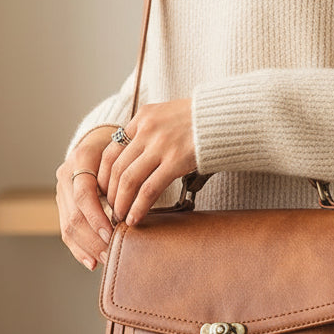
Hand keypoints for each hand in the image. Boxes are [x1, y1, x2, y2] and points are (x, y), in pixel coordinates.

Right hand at [55, 126, 118, 271]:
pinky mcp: (62, 203)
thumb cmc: (120, 146)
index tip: (111, 232)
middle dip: (93, 238)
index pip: (84, 194)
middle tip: (112, 253)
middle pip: (74, 214)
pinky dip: (79, 248)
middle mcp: (66, 174)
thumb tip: (139, 206)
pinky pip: (66, 230)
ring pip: (68, 226)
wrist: (99, 139)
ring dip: (87, 247)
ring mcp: (61, 190)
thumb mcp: (125, 152)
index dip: (96, 216)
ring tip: (105, 259)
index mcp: (81, 158)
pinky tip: (91, 261)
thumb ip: (127, 174)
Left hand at [97, 98, 196, 226]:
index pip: (111, 149)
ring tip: (120, 217)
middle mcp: (147, 129)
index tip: (104, 191)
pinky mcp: (176, 160)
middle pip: (116, 167)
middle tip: (111, 209)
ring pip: (128, 179)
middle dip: (110, 193)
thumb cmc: (203, 119)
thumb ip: (152, 131)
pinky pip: (149, 189)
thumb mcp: (170, 115)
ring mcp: (161, 145)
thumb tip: (140, 156)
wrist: (229, 115)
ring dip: (121, 203)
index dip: (103, 175)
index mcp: (143, 117)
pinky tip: (135, 218)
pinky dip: (138, 207)